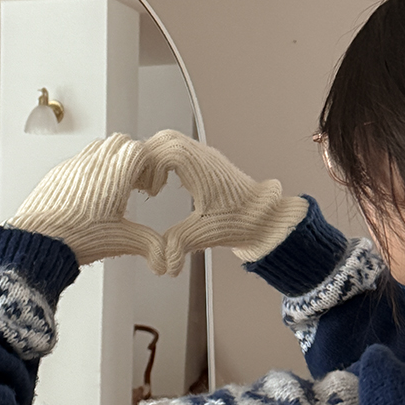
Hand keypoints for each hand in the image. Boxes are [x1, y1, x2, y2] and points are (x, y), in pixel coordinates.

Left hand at [5, 134, 167, 273]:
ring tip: (112, 187)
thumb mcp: (121, 241)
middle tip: (134, 182)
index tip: (149, 186)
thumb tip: (164, 257)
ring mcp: (74, 165)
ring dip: (111, 160)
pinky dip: (90, 169)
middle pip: (121, 142)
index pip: (139, 151)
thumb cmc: (76, 237)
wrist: (40, 240)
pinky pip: (78, 159)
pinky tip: (89, 195)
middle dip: (132, 158)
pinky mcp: (58, 172)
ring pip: (99, 146)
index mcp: (114, 174)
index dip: (149, 166)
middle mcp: (94, 164)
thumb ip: (148, 244)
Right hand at [144, 130, 307, 275]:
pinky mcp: (205, 162)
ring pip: (171, 141)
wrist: (265, 216)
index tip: (149, 192)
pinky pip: (179, 149)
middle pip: (165, 140)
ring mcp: (204, 156)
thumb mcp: (204, 234)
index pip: (165, 150)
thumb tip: (165, 265)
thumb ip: (180, 245)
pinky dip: (164, 161)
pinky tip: (162, 184)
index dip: (149, 169)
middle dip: (146, 160)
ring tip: (148, 185)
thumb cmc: (240, 222)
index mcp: (201, 167)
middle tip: (139, 184)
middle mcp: (202, 156)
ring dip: (154, 159)